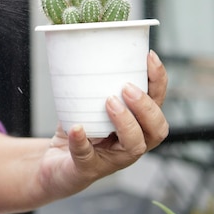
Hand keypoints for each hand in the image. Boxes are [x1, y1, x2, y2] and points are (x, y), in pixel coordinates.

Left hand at [36, 50, 168, 201]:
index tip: (149, 57)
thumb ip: (92, 81)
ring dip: (125, 122)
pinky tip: (77, 128)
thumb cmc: (78, 128)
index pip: (158, 103)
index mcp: (137, 124)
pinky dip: (82, 142)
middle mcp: (131, 144)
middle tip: (127, 88)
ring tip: (109, 102)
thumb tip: (86, 44)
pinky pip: (87, 157)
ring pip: (134, 146)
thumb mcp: (87, 102)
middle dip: (146, 107)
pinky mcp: (87, 169)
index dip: (158, 81)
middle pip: (156, 129)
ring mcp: (112, 160)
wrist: (55, 163)